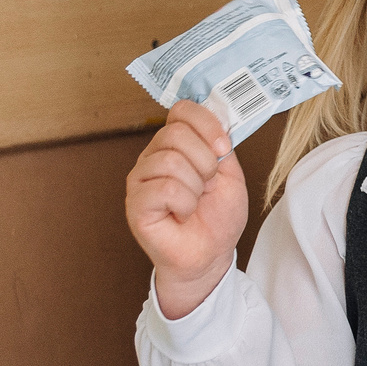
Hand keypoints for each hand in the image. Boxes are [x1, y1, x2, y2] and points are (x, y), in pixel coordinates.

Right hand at [126, 101, 246, 318]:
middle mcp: (152, 157)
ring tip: (195, 202)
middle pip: (176, 133)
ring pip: (171, 161)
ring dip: (196, 186)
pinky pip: (164, 188)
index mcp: (174, 145)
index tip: (222, 149)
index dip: (207, 125)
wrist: (211, 254)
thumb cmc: (217, 217)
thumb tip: (216, 118)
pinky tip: (182, 214)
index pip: (181, 111)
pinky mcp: (136, 204)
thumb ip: (220, 145)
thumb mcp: (230, 174)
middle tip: (208, 185)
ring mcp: (140, 180)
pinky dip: (184, 203)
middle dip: (205, 161)